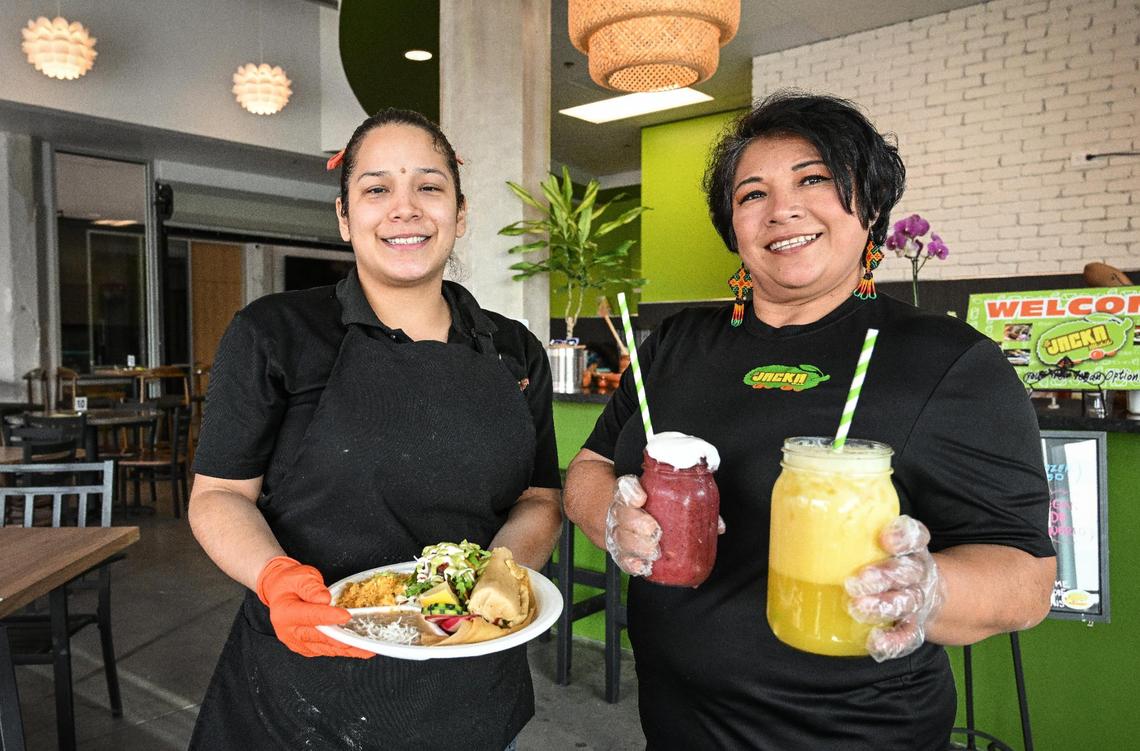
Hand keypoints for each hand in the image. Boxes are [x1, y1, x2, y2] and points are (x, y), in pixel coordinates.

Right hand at [256, 556, 372, 658]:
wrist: (281, 592)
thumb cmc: (291, 583)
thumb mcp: (301, 577)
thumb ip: (311, 587)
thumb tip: (324, 599)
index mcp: (285, 613)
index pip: (310, 616)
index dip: (329, 617)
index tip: (346, 616)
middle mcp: (289, 632)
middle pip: (320, 638)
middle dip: (344, 640)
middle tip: (364, 641)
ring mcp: (296, 643)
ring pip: (325, 649)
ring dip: (347, 649)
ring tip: (367, 649)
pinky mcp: (305, 648)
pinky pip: (325, 651)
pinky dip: (341, 650)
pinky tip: (356, 649)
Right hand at [604, 475, 725, 576]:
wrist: (622, 516)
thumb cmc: (650, 506)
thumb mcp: (666, 498)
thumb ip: (692, 507)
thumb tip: (719, 526)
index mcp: (631, 493)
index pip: (625, 487)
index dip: (631, 492)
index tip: (641, 499)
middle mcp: (620, 511)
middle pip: (623, 514)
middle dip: (638, 524)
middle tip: (655, 532)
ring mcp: (617, 531)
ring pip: (620, 537)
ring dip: (637, 546)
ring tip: (654, 553)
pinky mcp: (618, 550)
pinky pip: (621, 558)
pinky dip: (632, 564)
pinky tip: (643, 567)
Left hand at [845, 515, 945, 662]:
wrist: (931, 595)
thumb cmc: (891, 564)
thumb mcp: (880, 548)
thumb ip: (853, 540)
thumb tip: (797, 532)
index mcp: (911, 550)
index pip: (915, 537)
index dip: (903, 537)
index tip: (885, 540)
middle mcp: (917, 573)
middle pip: (907, 572)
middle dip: (884, 575)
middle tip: (856, 581)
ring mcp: (918, 600)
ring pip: (907, 601)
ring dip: (884, 605)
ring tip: (858, 608)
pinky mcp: (915, 625)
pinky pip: (907, 634)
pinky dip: (893, 640)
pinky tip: (875, 643)